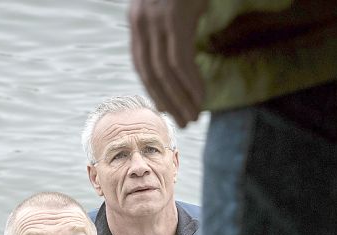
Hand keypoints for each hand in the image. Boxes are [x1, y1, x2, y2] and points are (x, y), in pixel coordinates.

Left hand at [128, 0, 207, 126]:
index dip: (154, 90)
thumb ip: (170, 30)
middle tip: (183, 122)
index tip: (167, 110)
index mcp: (137, 20)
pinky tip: (200, 98)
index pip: (141, 65)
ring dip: (181, 98)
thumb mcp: (174, 6)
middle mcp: (141, 21)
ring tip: (194, 117)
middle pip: (150, 73)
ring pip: (165, 72)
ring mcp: (156, 19)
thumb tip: (178, 61)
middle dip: (167, 101)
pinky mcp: (175, 18)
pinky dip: (190, 83)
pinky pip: (180, 61)